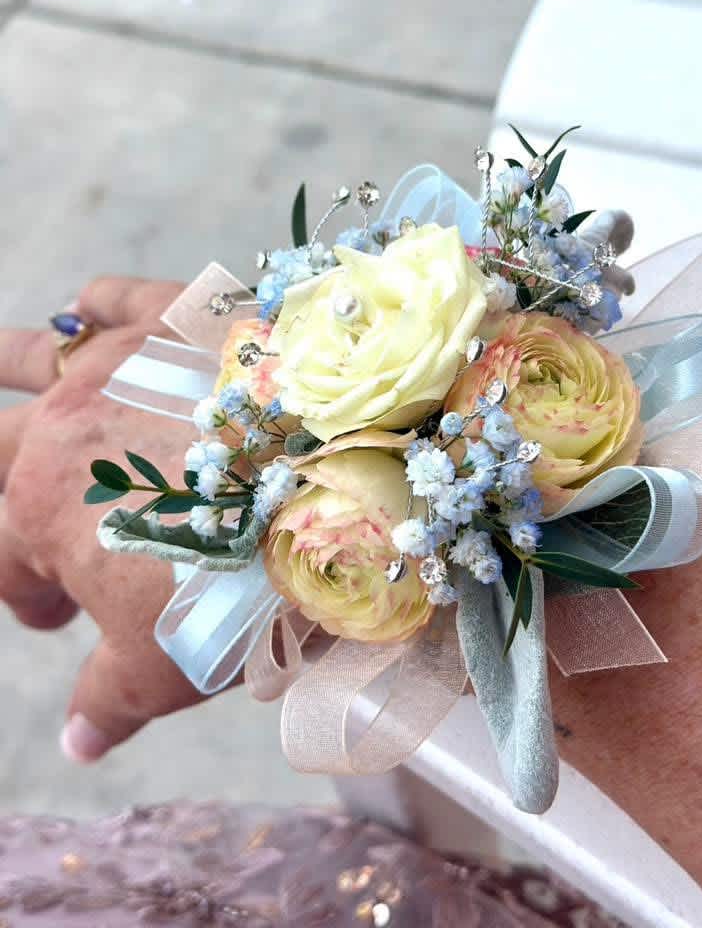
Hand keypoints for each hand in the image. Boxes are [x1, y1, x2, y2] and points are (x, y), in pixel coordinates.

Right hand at [0, 277, 208, 761]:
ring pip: (34, 357)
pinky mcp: (177, 323)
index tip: (58, 617)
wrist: (327, 491)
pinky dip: (97, 304)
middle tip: (31, 519)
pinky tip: (88, 309)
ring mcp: (117, 366)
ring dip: (9, 366)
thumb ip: (108, 703)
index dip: (30, 595)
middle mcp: (63, 428)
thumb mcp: (165, 666)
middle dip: (5, 488)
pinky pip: (116, 297)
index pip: (12, 560)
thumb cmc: (238, 589)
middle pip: (2, 450)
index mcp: (44, 512)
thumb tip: (76, 744)